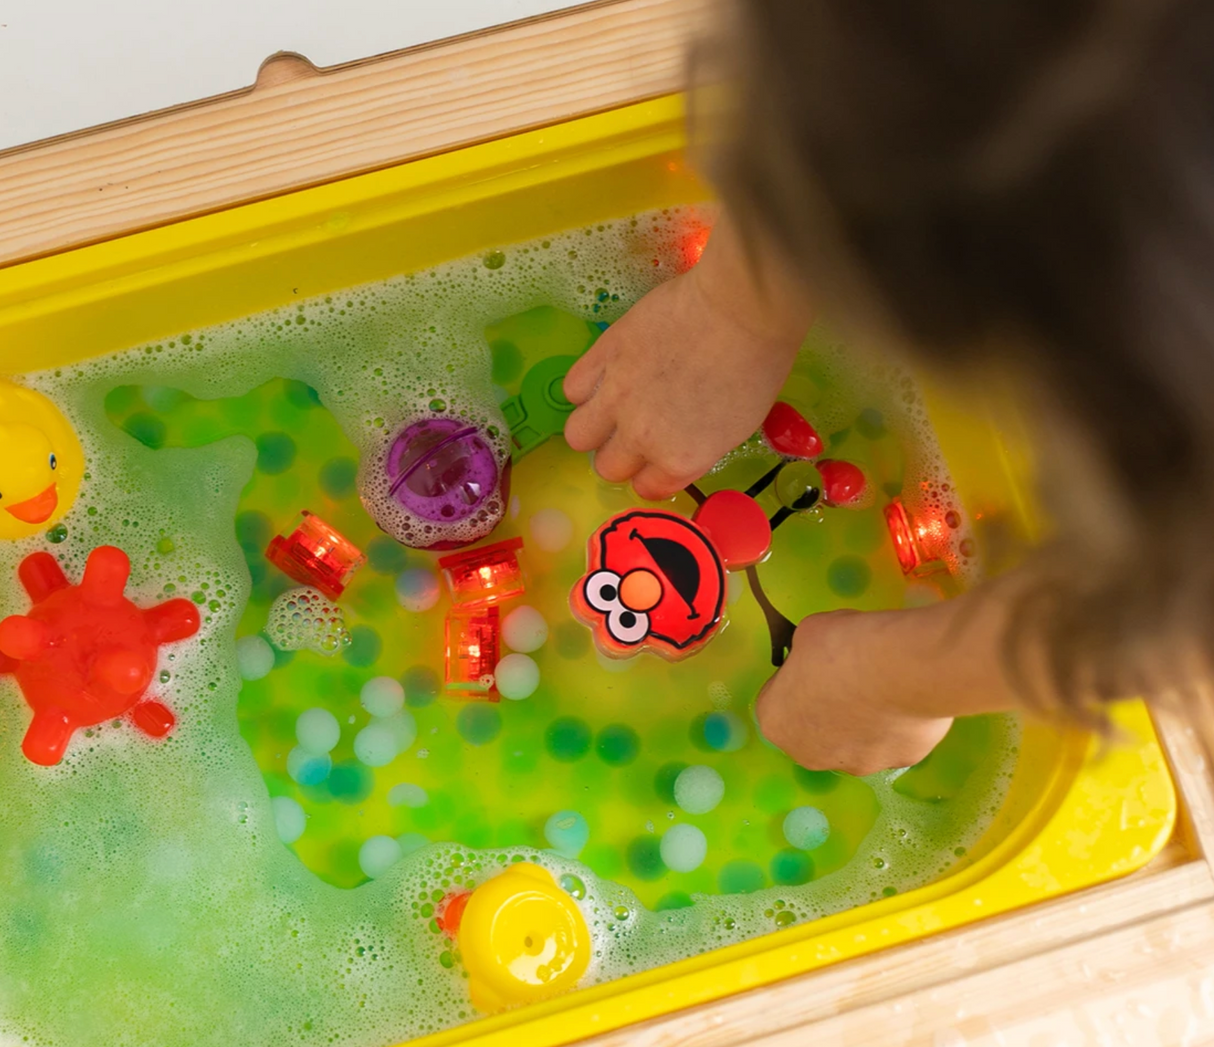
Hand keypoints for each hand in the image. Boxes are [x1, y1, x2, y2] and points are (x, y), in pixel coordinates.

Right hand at [563, 215, 810, 498]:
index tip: (657, 458)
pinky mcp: (602, 358)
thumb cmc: (757, 365)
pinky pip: (572, 389)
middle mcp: (641, 438)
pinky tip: (605, 377)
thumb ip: (698, 447)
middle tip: (637, 429)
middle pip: (608, 467)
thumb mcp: (737, 426)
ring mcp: (616, 398)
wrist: (740, 308)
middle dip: (621, 454)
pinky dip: (585, 388)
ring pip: (579, 436)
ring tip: (612, 407)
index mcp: (680, 460)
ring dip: (595, 428)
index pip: (647, 488)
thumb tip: (678, 443)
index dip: (651, 473)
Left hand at [755, 610, 956, 775]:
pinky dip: (897, 725)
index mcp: (776, 723)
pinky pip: (892, 742)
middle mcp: (809, 755)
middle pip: (813, 732)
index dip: (796, 681)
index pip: (777, 704)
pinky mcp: (899, 762)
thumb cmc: (842, 646)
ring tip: (882, 687)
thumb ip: (804, 654)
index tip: (816, 665)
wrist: (901, 667)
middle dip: (827, 709)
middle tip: (848, 678)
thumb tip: (814, 657)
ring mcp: (856, 764)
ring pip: (855, 743)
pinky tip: (906, 698)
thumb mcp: (807, 634)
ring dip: (862, 722)